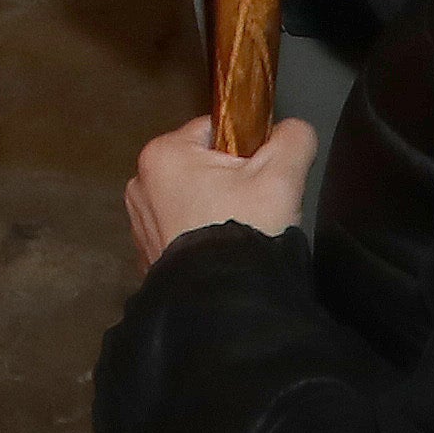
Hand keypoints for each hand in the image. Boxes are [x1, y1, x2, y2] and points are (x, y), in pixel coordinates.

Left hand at [123, 115, 319, 258]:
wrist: (224, 303)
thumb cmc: (244, 232)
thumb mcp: (281, 177)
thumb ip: (292, 139)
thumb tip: (293, 129)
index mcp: (162, 153)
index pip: (215, 130)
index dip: (247, 150)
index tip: (262, 177)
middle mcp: (140, 183)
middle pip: (202, 165)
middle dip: (230, 182)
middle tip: (253, 209)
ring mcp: (140, 221)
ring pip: (192, 198)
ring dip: (214, 209)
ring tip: (238, 234)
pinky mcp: (147, 253)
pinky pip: (181, 230)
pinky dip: (200, 236)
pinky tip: (220, 253)